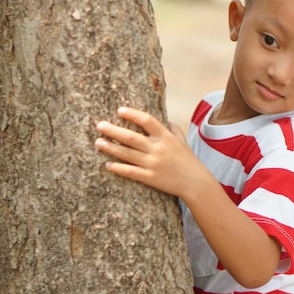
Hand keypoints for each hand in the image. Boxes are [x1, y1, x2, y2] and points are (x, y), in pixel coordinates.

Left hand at [96, 108, 281, 287]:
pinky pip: (130, 172)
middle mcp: (158, 149)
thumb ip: (173, 128)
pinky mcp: (150, 178)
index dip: (133, 114)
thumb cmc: (189, 160)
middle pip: (132, 137)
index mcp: (166, 137)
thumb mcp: (183, 141)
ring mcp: (153, 164)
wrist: (196, 183)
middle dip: (113, 130)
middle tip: (99, 125)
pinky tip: (107, 165)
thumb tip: (164, 120)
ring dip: (111, 148)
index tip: (119, 110)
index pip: (147, 121)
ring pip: (127, 154)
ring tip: (97, 142)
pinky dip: (118, 168)